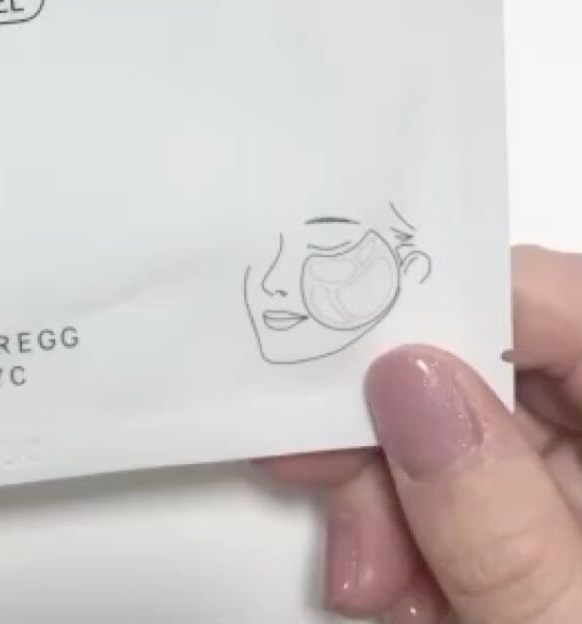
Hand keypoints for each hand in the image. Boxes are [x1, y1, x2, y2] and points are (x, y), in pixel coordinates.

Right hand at [260, 245, 581, 622]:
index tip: (347, 345)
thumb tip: (409, 384)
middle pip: (501, 368)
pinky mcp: (564, 528)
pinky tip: (408, 592)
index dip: (452, 302)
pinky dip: (420, 533)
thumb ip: (501, 530)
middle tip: (336, 497)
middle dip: (401, 431)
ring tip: (377, 587)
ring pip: (467, 428)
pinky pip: (473, 489)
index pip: (563, 303)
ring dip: (396, 496)